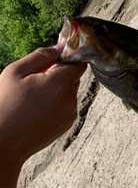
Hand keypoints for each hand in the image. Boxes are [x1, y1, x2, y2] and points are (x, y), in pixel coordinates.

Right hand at [0, 45, 86, 171]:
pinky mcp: (67, 124)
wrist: (5, 141)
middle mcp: (70, 99)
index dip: (68, 58)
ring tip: (34, 97)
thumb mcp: (16, 72)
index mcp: (59, 83)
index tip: (55, 59)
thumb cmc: (6, 104)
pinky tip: (38, 109)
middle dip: (59, 74)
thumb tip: (61, 47)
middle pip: (74, 78)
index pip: (79, 63)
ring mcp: (70, 114)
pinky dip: (57, 103)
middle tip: (36, 80)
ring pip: (70, 92)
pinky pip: (67, 106)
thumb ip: (41, 56)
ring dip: (58, 90)